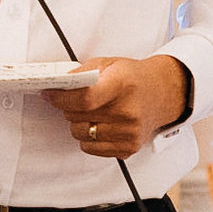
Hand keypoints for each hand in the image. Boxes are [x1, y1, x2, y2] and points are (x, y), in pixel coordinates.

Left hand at [41, 55, 186, 156]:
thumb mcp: (109, 64)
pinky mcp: (128, 148)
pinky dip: (88, 137)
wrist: (162, 93)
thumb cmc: (134, 78)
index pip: (84, 99)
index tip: (50, 95)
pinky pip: (90, 148)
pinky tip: (99, 124)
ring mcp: (129, 133)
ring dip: (78, 123)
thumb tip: (57, 85)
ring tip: (91, 112)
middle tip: (76, 100)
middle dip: (69, 108)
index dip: (61, 99)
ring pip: (80, 134)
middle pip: (78, 117)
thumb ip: (82, 73)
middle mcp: (128, 111)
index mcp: (122, 85)